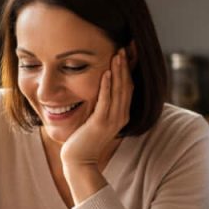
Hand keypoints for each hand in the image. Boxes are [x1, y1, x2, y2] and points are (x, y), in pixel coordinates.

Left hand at [60, 49, 132, 168]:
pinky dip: (107, 86)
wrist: (79, 161)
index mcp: (122, 114)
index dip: (129, 70)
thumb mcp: (97, 119)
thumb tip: (100, 89)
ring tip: (118, 55)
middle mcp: (121, 116)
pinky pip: (106, 101)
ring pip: (119, 91)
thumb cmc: (84, 140)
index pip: (129, 87)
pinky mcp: (100, 123)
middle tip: (125, 47)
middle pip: (127, 86)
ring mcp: (112, 120)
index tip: (128, 53)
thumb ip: (101, 106)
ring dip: (118, 72)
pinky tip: (107, 73)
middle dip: (126, 66)